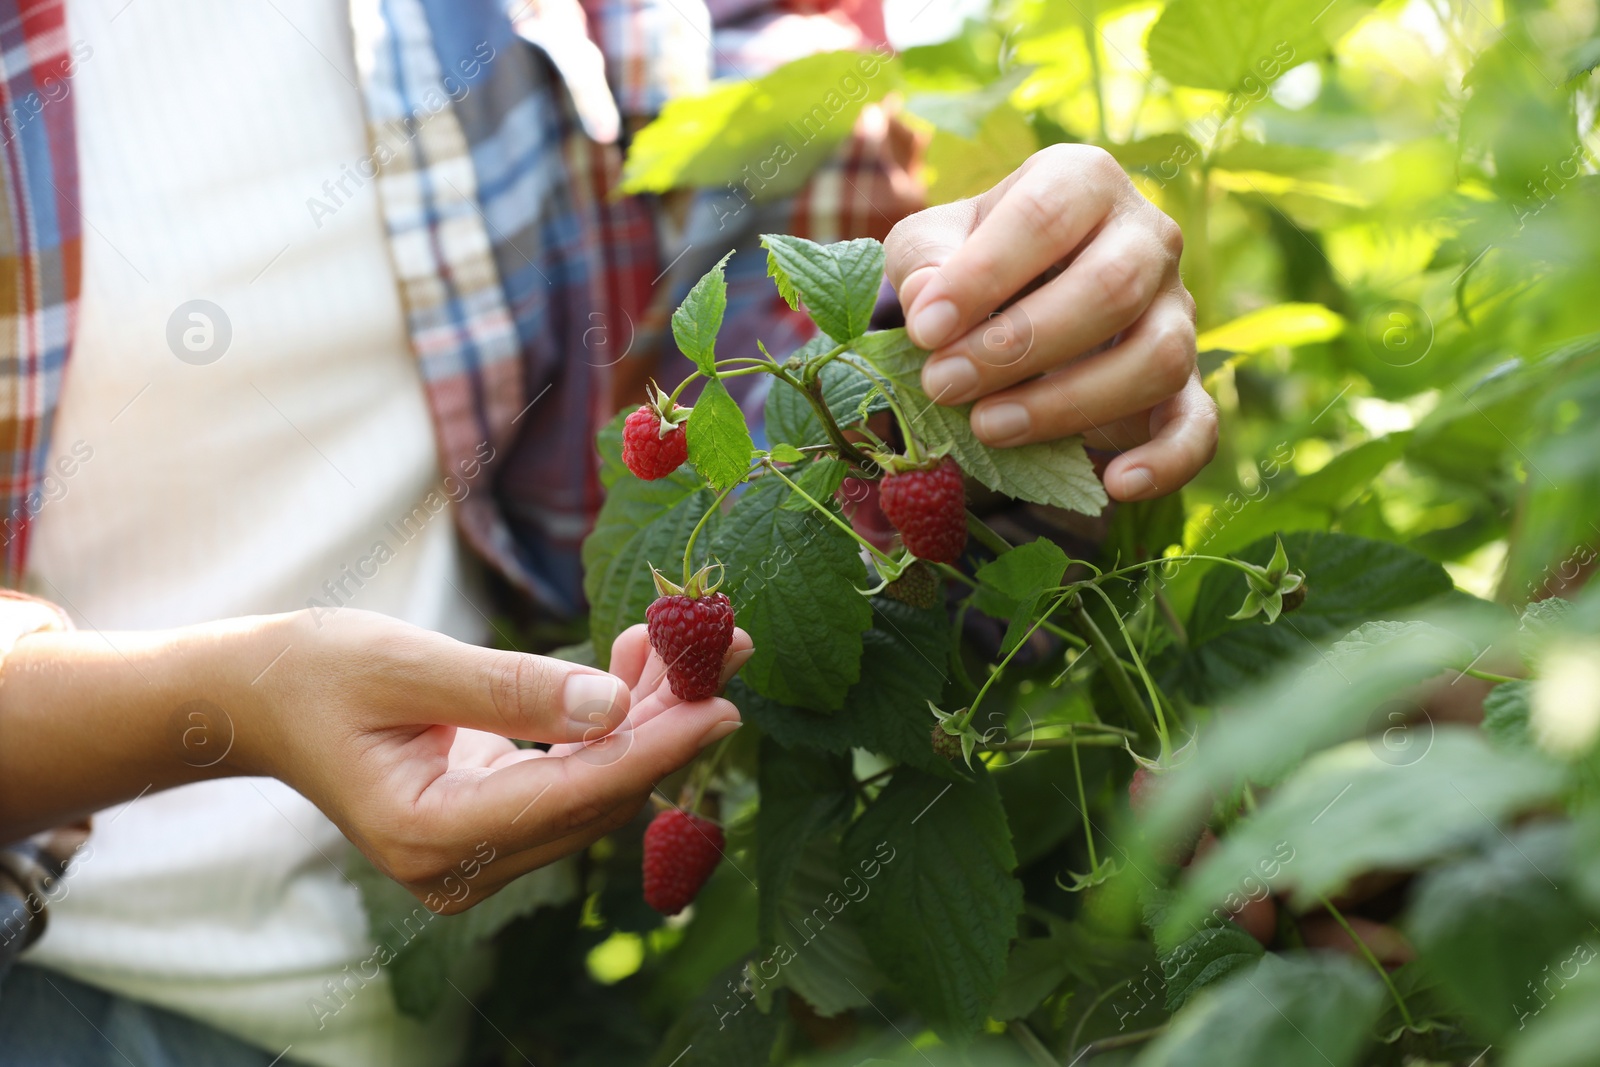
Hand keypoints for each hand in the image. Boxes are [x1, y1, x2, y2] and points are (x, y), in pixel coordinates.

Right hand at [0, 610, 748, 914]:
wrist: (257, 700)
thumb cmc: (316, 672)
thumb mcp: (407, 665)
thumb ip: (513, 688)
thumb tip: (615, 705)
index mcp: (431, 835)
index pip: (576, 795)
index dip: (658, 747)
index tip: (723, 701)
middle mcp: (459, 866)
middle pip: (597, 796)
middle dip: (667, 722)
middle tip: (730, 647)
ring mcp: (473, 857)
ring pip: (593, 790)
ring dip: (647, 718)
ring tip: (692, 642)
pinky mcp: (485, 830)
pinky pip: (570, 781)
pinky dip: (610, 725)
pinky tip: (637, 664)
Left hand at [884, 144, 1217, 501]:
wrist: (1021, 300)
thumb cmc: (974, 264)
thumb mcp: (933, 245)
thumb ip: (924, 260)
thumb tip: (925, 300)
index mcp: (1083, 182)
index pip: (1046, 217)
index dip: (984, 275)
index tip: (924, 330)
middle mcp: (1148, 237)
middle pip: (1111, 288)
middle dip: (1018, 346)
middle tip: (943, 385)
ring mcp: (1177, 313)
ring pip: (1155, 358)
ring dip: (1068, 403)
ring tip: (988, 428)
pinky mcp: (1188, 386)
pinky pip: (1198, 426)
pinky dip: (1164, 461)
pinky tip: (1113, 484)